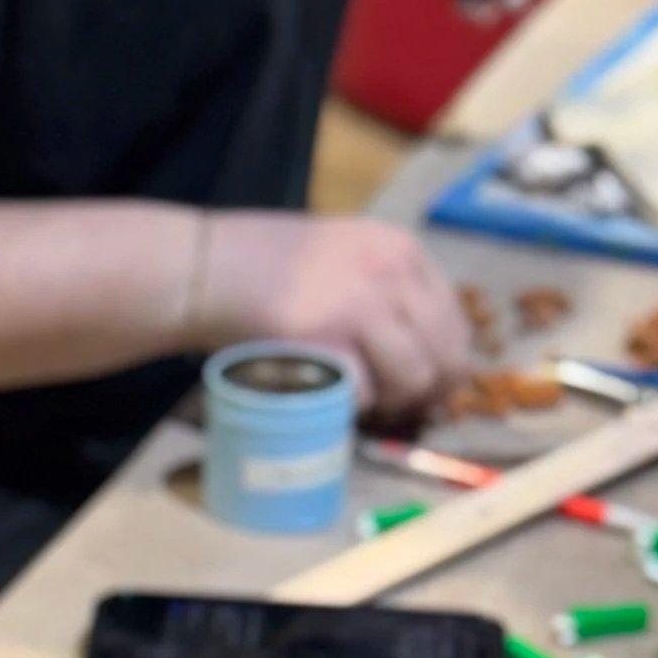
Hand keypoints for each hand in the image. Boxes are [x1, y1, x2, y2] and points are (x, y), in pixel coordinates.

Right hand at [199, 210, 469, 411]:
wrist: (202, 268)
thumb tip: (420, 346)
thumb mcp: (340, 255)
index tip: (427, 386)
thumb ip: (382, 287)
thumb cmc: (259, 264)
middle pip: (446, 354)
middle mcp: (393, 273)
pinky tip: (326, 392)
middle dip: (426, 391)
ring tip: (361, 401)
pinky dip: (349, 405)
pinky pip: (366, 394)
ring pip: (414, 378)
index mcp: (400, 248)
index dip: (445, 360)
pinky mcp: (333, 340)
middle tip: (400, 408)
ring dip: (391, 401)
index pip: (454, 317)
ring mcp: (364, 306)